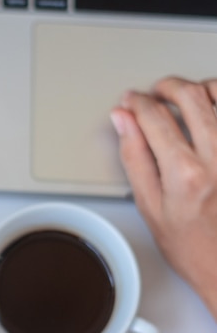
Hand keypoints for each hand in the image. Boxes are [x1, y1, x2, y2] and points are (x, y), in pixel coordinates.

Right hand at [111, 77, 216, 317]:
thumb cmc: (194, 246)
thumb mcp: (149, 206)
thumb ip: (134, 157)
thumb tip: (124, 121)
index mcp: (184, 172)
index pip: (155, 117)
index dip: (137, 102)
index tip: (131, 100)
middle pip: (190, 95)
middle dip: (167, 86)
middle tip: (156, 92)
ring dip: (199, 88)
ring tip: (187, 98)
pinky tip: (212, 110)